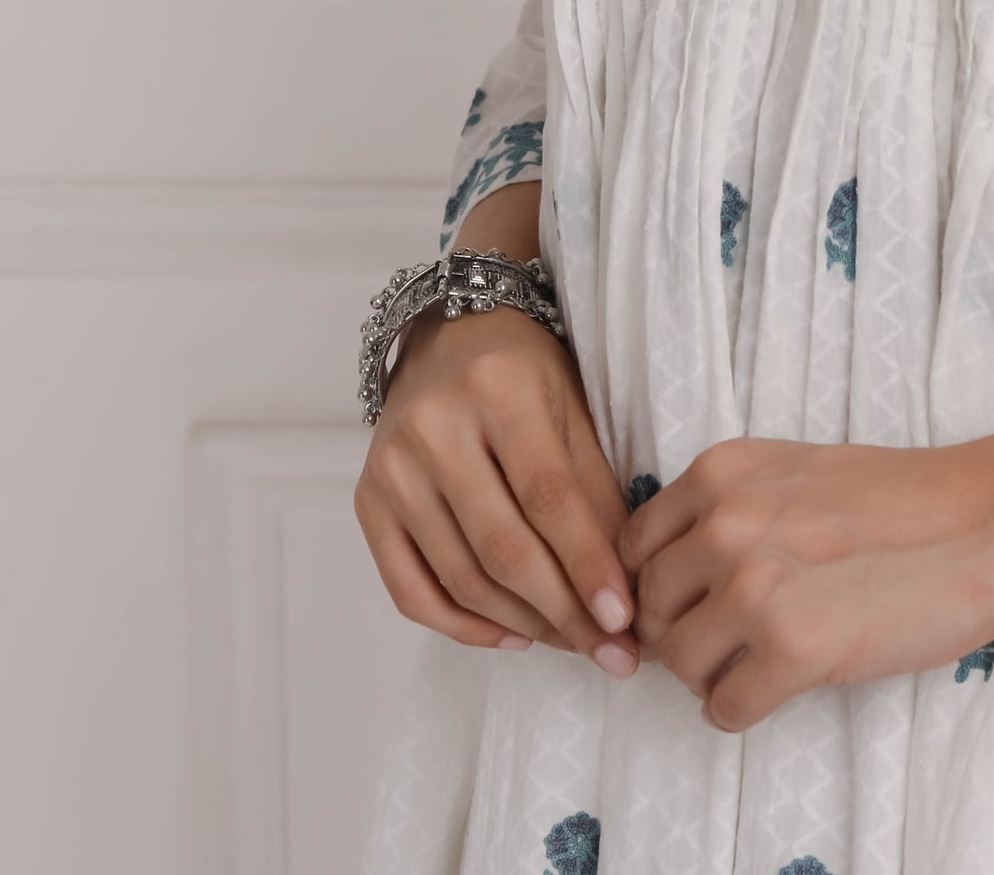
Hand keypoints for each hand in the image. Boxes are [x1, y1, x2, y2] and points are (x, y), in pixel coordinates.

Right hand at [355, 246, 640, 673]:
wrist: (446, 338)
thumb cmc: (524, 374)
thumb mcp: (573, 408)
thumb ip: (596, 490)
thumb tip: (627, 587)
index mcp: (498, 390)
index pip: (549, 497)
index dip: (589, 565)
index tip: (625, 622)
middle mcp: (434, 427)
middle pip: (503, 546)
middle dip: (564, 613)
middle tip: (611, 655)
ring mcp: (391, 468)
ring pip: (461, 577)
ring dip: (524, 625)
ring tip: (573, 645)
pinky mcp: (366, 503)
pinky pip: (411, 591)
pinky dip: (464, 627)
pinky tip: (512, 636)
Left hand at [614, 434, 993, 731]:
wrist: (985, 520)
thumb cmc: (900, 500)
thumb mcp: (791, 473)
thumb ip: (727, 508)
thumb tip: (669, 575)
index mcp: (721, 472)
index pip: (634, 547)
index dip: (662, 586)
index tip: (693, 604)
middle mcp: (725, 521)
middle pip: (650, 609)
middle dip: (682, 634)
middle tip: (731, 642)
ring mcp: (756, 584)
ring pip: (678, 664)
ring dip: (710, 675)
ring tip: (757, 663)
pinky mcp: (793, 646)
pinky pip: (723, 708)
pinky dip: (742, 709)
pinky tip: (781, 687)